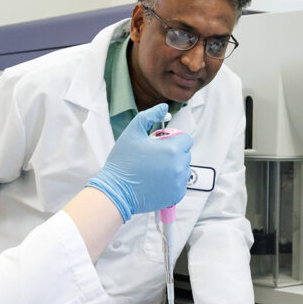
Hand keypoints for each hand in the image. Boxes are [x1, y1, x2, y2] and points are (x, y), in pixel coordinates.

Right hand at [86, 103, 192, 221]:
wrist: (116, 191)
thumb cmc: (123, 163)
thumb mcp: (132, 132)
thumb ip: (150, 116)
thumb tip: (163, 108)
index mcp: (172, 149)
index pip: (186, 139)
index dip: (173, 139)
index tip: (160, 144)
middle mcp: (179, 166)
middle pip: (185, 154)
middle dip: (173, 153)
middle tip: (154, 157)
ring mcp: (179, 182)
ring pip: (184, 169)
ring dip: (174, 167)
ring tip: (154, 170)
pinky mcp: (176, 195)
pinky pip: (180, 184)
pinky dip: (172, 182)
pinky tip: (156, 181)